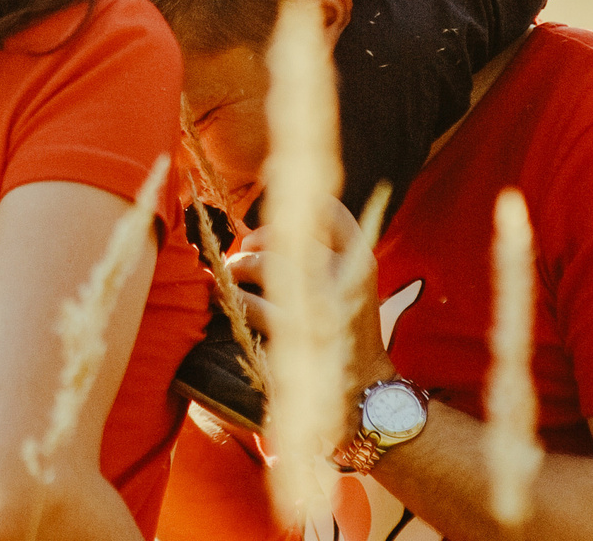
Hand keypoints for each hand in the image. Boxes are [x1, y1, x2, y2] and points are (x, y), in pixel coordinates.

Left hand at [225, 201, 398, 401]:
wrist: (363, 386)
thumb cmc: (349, 329)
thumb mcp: (353, 283)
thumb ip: (325, 252)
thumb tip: (271, 227)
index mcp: (360, 261)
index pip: (331, 213)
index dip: (301, 206)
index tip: (279, 215)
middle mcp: (342, 278)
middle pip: (288, 235)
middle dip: (257, 239)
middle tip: (245, 249)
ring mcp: (318, 305)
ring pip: (264, 265)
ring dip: (239, 266)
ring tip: (231, 273)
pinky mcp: (295, 335)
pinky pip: (251, 304)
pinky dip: (234, 298)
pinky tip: (228, 299)